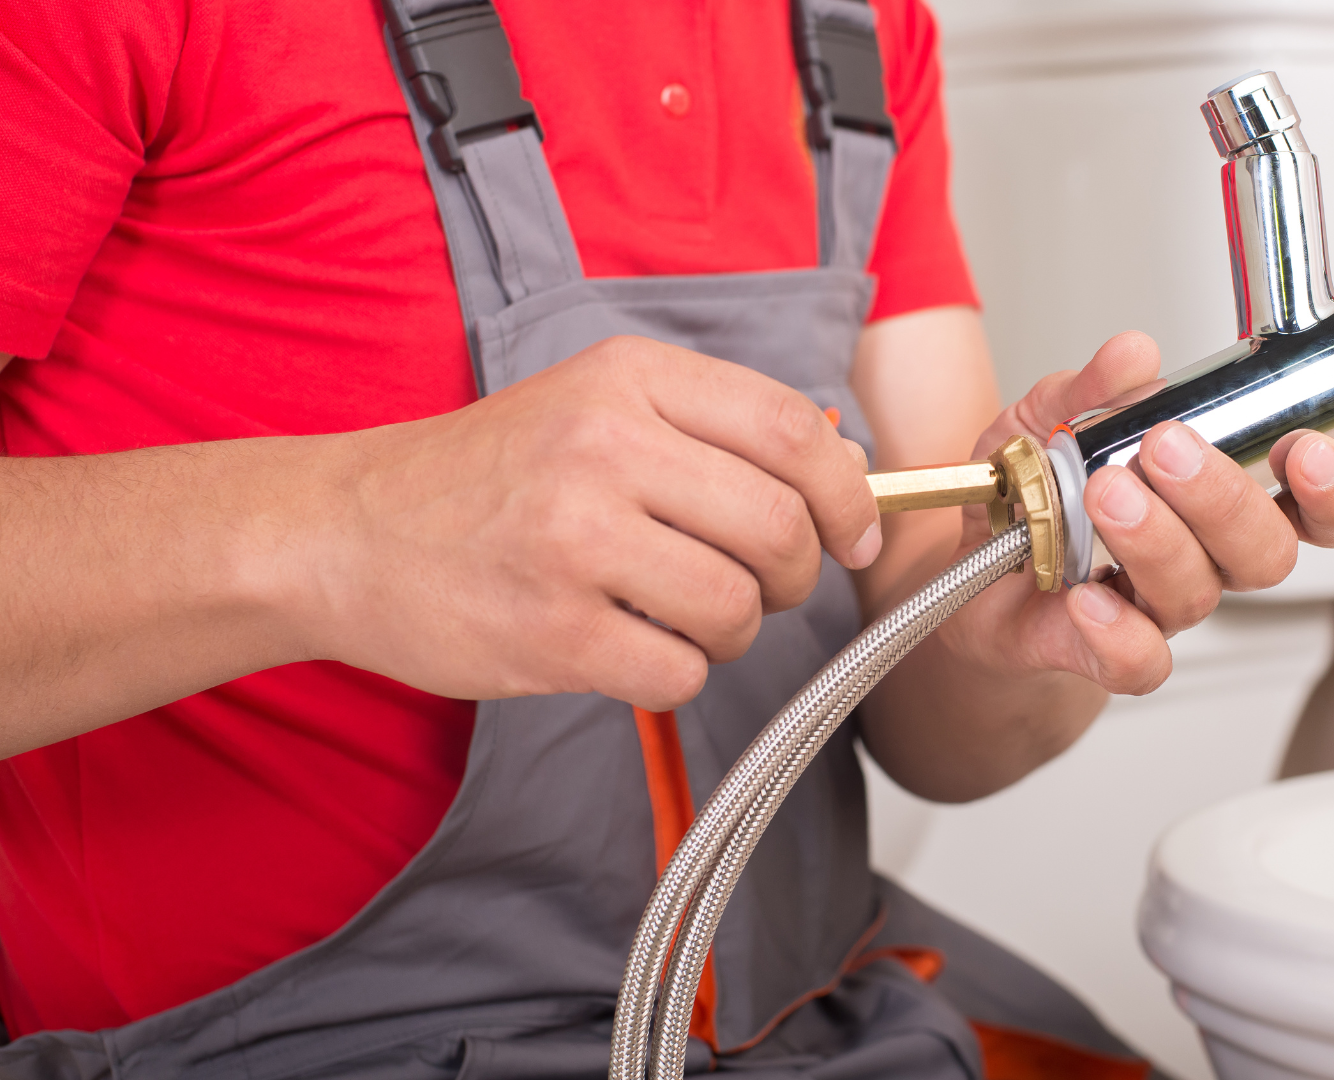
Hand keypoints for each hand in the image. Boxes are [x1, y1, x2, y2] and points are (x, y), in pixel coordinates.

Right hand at [308, 335, 880, 708]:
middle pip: (780, 527)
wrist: (343, 532)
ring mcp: (574, 541)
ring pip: (737, 608)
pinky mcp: (551, 631)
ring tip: (683, 615)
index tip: (856, 534)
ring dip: (733, 631)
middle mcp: (604, 447)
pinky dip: (675, 672)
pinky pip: (679, 671)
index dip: (849, 494)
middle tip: (763, 585)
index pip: (794, 430)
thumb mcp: (596, 404)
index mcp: (629, 378)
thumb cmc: (489, 475)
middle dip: (796, 574)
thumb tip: (849, 468)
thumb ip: (716, 427)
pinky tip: (629, 646)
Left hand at [940, 330, 1333, 696]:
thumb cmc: (1035, 492)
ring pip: (1196, 593)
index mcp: (1219, 497)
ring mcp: (1156, 607)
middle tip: (1167, 448)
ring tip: (1105, 491)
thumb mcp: (1050, 417)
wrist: (970, 570)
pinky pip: (1138, 662)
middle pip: (1266, 551)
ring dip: (1157, 538)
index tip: (1308, 450)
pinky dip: (1116, 631)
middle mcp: (1205, 557)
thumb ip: (1093, 389)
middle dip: (1225, 497)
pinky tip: (1085, 595)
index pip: (1316, 508)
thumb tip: (1133, 356)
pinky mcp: (1101, 652)